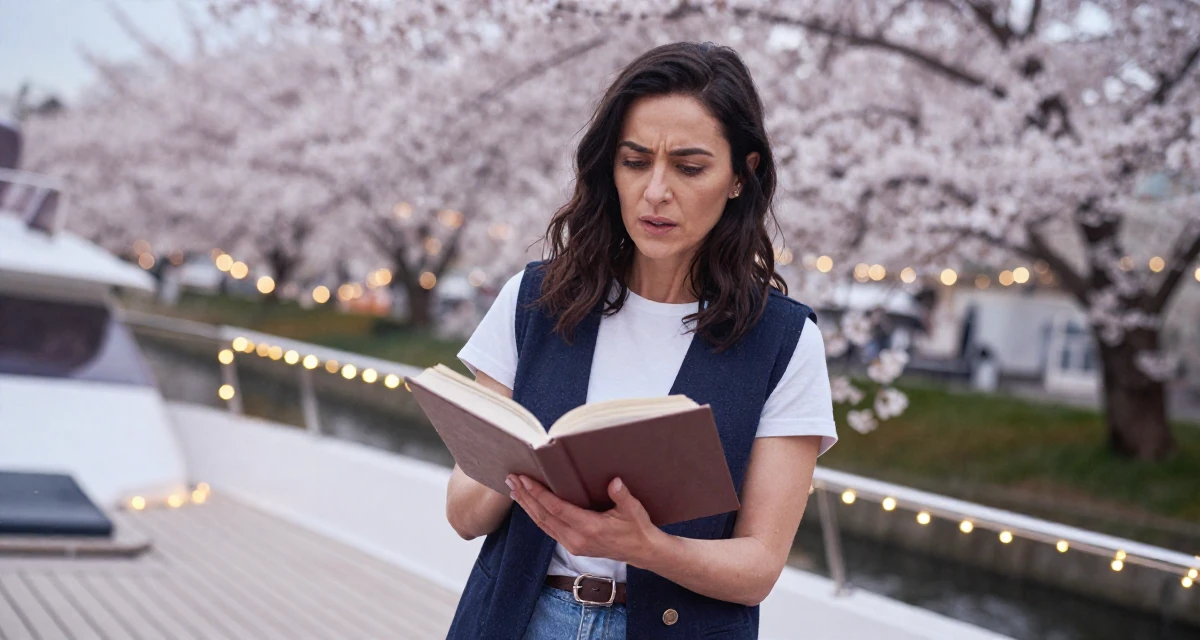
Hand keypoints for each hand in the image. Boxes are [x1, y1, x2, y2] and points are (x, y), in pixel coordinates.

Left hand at [506, 474, 662, 566]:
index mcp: (590, 528)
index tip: (525, 480)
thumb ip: (622, 496)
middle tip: (511, 479)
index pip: (557, 509)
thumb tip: (614, 482)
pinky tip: (528, 505)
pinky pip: (548, 529)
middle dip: (526, 497)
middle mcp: (577, 539)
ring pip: (543, 524)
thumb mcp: (634, 510)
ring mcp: (573, 545)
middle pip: (543, 516)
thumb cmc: (638, 528)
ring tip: (514, 489)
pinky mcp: (572, 546)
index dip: (539, 494)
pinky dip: (536, 515)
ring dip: (527, 506)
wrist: (642, 552)